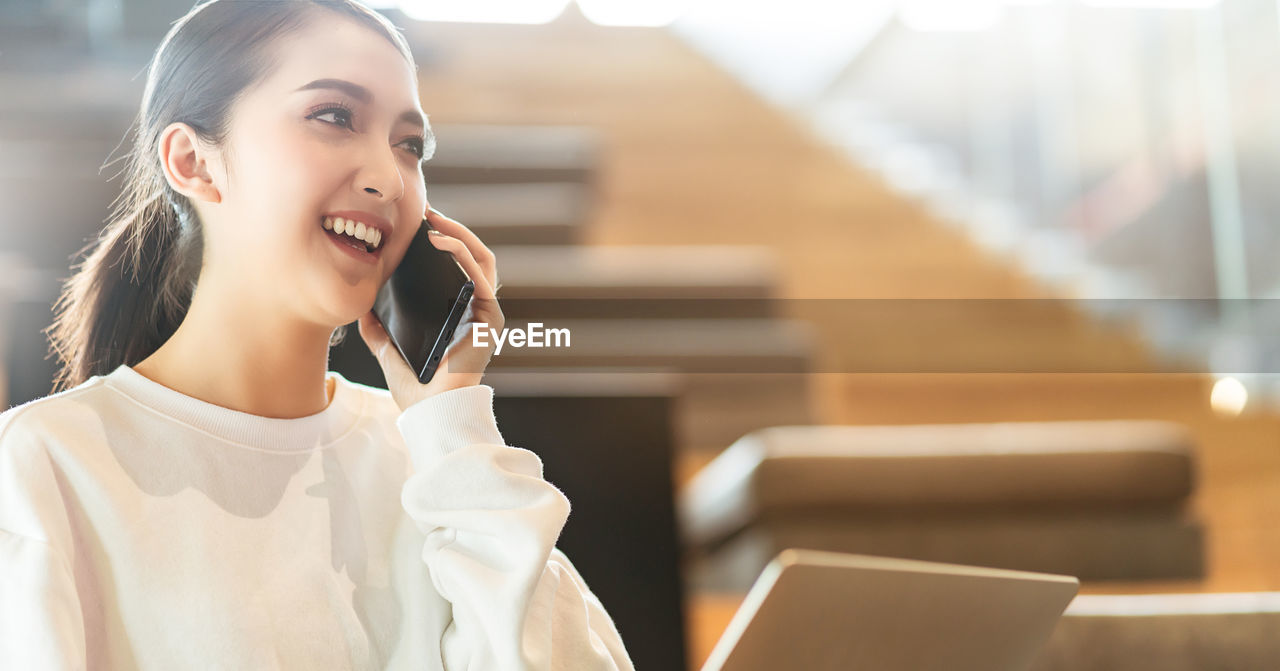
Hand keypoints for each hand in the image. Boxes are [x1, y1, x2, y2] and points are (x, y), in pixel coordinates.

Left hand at [358, 207, 503, 411]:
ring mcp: (486, 314)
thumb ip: (378, 331)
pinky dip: (462, 256)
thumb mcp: (388, 352)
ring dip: (460, 235)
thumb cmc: (416, 388)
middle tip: (426, 212)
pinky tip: (441, 243)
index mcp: (458, 313)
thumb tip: (362, 310)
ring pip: (483, 260)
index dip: (444, 240)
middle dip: (452, 230)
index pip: (458, 267)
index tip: (418, 222)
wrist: (431, 413)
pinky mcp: (490, 320)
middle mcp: (476, 310)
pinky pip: (481, 278)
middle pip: (474, 257)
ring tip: (434, 221)